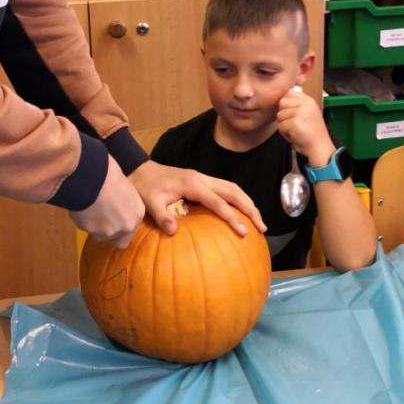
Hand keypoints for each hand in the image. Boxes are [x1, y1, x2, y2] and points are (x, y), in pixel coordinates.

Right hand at [70, 154, 143, 246]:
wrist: (91, 175)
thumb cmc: (109, 172)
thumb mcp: (124, 187)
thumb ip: (123, 201)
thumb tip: (115, 204)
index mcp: (138, 213)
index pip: (131, 229)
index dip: (120, 224)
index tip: (112, 215)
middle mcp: (127, 226)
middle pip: (118, 240)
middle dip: (109, 232)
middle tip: (99, 218)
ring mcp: (109, 231)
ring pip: (100, 236)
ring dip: (95, 227)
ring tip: (88, 209)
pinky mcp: (91, 231)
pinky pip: (86, 228)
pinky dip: (82, 220)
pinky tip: (80, 206)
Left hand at [128, 160, 265, 236]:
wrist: (141, 171)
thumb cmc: (145, 188)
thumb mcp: (148, 202)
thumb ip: (161, 216)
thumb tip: (174, 232)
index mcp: (192, 184)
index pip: (218, 202)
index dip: (232, 217)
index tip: (243, 232)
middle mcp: (202, 179)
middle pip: (234, 192)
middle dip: (250, 209)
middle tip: (262, 227)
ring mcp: (204, 178)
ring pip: (234, 188)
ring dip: (248, 203)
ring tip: (258, 221)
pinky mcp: (203, 181)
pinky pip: (226, 189)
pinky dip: (238, 200)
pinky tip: (242, 213)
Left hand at [276, 88, 332, 165]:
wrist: (320, 148)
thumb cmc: (313, 133)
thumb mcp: (309, 113)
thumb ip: (299, 103)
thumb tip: (288, 92)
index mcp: (309, 101)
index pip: (289, 93)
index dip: (287, 104)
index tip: (293, 114)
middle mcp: (306, 104)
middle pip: (282, 102)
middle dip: (284, 115)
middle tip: (293, 124)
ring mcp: (301, 113)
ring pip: (279, 115)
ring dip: (284, 126)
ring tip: (295, 131)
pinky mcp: (295, 123)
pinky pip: (280, 126)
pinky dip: (285, 134)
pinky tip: (294, 136)